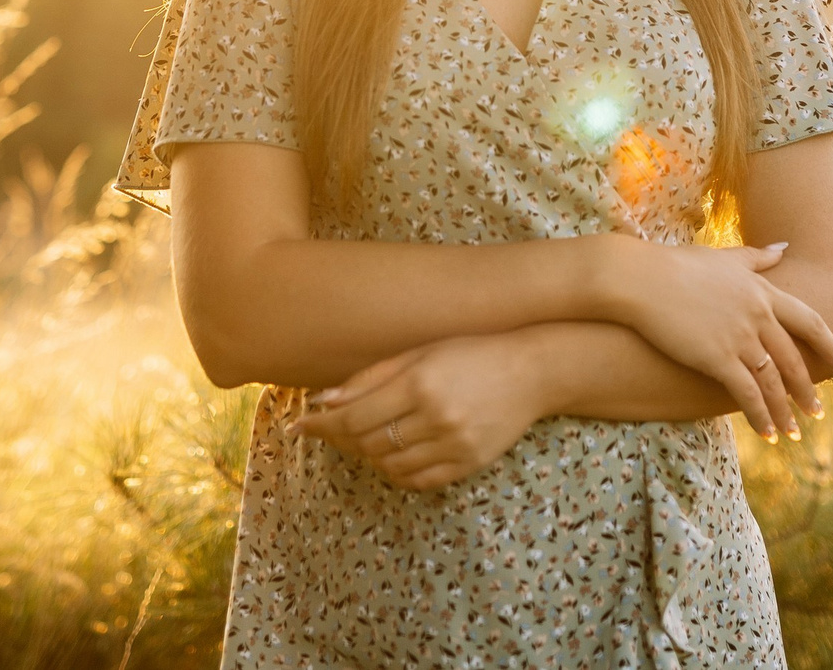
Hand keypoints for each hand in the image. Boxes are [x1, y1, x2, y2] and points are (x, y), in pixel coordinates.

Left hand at [295, 332, 551, 491]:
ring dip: (368, 454)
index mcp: (420, 382)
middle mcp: (436, 417)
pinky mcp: (469, 464)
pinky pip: (418, 480)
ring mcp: (455, 445)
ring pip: (390, 465)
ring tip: (363, 437)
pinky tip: (393, 453)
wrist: (532, 370)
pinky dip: (397, 471)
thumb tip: (323, 401)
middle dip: (341, 438)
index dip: (322, 425)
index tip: (300, 425)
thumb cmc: (471, 352)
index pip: (355, 417)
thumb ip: (370, 378)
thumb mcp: (420, 353)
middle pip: (368, 442)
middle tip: (327, 429)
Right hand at [602, 238, 832, 439]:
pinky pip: (748, 395)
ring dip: (786, 410)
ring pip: (774, 382)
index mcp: (762, 291)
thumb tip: (785, 248)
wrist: (638, 277)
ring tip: (794, 432)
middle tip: (818, 412)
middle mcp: (758, 315)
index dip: (832, 347)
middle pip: (794, 358)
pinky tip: (768, 435)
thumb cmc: (674, 265)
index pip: (809, 323)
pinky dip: (762, 417)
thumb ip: (756, 257)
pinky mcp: (718, 357)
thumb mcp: (722, 257)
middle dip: (807, 389)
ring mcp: (740, 337)